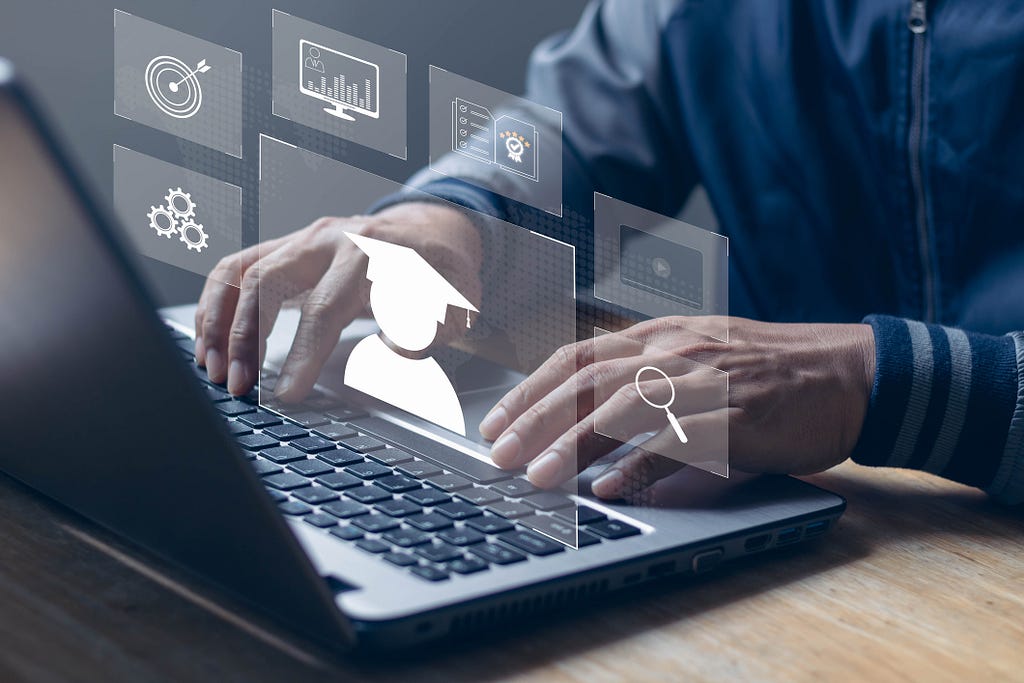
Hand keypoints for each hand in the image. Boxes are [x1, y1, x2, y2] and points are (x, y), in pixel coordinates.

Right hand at [194, 202, 481, 400]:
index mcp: (373, 254)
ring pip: (243, 272)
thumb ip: (427, 329)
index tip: (287, 394)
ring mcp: (304, 239)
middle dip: (246, 338)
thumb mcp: (454, 304)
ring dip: (221, 322)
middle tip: (238, 387)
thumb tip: (395, 353)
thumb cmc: (441, 274)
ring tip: (213, 369)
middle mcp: (331, 239)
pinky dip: (216, 302)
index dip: (303, 354)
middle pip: (269, 283)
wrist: (432, 232)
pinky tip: (209, 338)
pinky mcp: (287, 246)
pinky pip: (238, 266)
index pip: (325, 307)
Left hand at [478, 316, 875, 499]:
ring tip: (541, 477)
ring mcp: (707, 378)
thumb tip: (590, 425)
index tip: (496, 422)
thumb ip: (646, 381)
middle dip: (536, 418)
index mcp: (660, 335)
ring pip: (625, 406)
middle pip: (588, 380)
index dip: (530, 389)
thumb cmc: (769, 371)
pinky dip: (641, 466)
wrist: (850, 373)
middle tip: (499, 455)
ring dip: (576, 443)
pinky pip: (681, 440)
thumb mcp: (698, 360)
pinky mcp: (739, 414)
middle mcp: (676, 349)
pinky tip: (611, 490)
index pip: (577, 356)